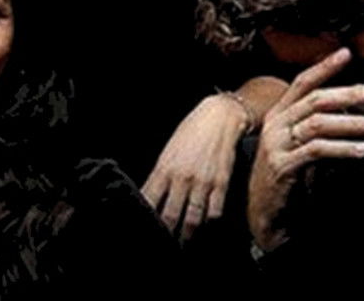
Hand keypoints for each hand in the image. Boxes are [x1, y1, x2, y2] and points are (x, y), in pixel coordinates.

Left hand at [141, 92, 254, 240]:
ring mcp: (202, 182)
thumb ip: (160, 175)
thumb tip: (150, 198)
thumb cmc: (191, 132)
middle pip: (170, 216)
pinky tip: (205, 227)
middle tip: (163, 246)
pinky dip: (208, 223)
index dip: (144, 219)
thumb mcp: (168, 151)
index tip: (142, 231)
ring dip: (187, 235)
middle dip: (165, 235)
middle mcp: (182, 177)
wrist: (219, 116)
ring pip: (192, 219)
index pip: (148, 201)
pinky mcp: (221, 183)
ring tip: (183, 244)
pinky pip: (214, 211)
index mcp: (164, 168)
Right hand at [246, 48, 363, 253]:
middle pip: (314, 100)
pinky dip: (343, 148)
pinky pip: (316, 150)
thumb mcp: (301, 145)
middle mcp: (275, 124)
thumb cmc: (287, 175)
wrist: (264, 211)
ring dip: (352, 123)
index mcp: (279, 114)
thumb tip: (353, 110)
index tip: (346, 53)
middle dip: (348, 93)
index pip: (302, 82)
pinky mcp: (282, 165)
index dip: (324, 66)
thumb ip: (320, 127)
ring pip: (318, 124)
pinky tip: (363, 150)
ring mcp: (277, 144)